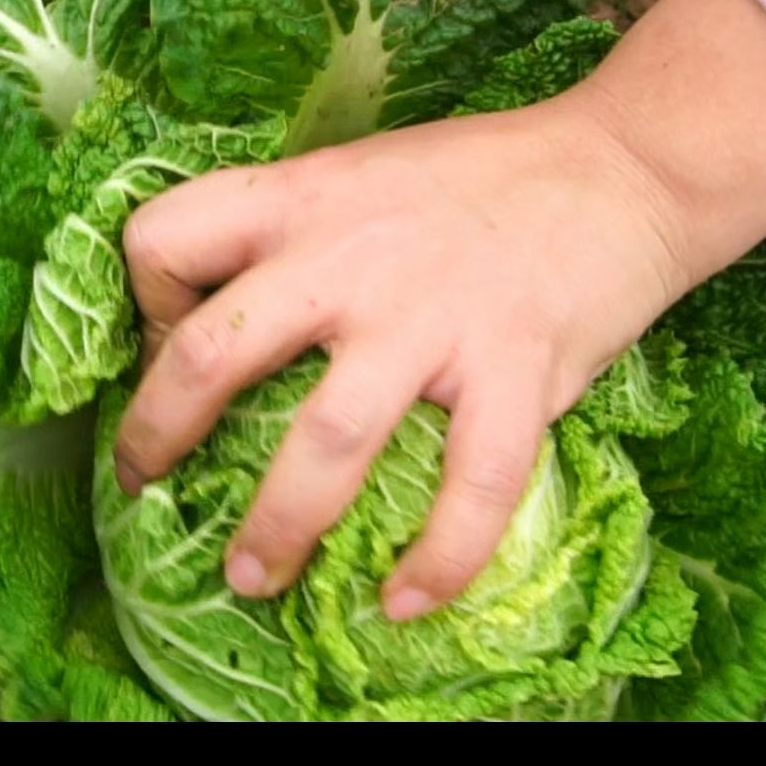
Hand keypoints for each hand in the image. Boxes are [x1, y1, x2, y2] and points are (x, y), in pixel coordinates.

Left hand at [113, 0, 765, 620]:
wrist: (624, 163)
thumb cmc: (478, 176)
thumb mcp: (357, 174)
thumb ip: (292, 236)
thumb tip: (214, 326)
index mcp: (299, 198)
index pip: (164, 238)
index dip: (142, 300)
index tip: (162, 346)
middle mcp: (349, 257)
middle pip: (213, 353)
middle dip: (158, 433)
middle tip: (141, 484)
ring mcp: (432, 317)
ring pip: (326, 441)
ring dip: (277, 526)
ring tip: (251, 579)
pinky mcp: (516, 368)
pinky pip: (471, 487)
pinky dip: (437, 560)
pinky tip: (404, 602)